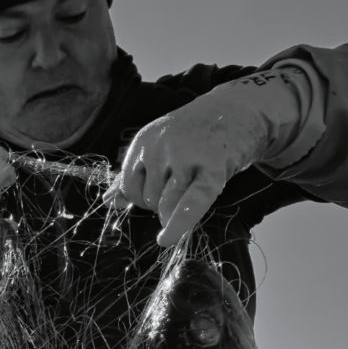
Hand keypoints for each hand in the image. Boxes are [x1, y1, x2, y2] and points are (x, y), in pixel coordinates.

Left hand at [110, 81, 273, 245]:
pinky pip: (191, 203)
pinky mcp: (213, 165)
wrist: (238, 110)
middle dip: (162, 204)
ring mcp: (186, 154)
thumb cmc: (195, 135)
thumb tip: (109, 201)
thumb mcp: (158, 146)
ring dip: (177, 212)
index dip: (141, 199)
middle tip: (183, 187)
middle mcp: (160, 146)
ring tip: (192, 191)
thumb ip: (133, 174)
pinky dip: (179, 225)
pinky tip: (167, 239)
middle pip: (148, 200)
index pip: (128, 189)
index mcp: (143, 141)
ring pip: (167, 206)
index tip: (159, 193)